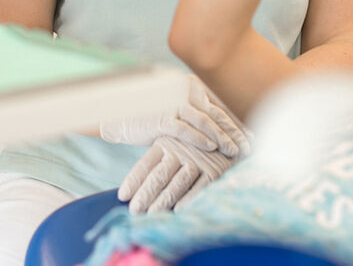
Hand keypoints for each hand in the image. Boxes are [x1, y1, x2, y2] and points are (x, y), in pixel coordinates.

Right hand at [100, 74, 248, 156]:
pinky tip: (212, 148)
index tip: (253, 137)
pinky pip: (186, 129)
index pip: (222, 106)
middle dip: (236, 132)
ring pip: (206, 121)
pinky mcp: (162, 117)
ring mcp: (173, 103)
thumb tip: (228, 131)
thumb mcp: (181, 110)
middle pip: (218, 113)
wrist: (122, 117)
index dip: (239, 123)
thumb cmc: (156, 116)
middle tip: (250, 147)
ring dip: (223, 138)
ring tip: (235, 151)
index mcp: (193, 85)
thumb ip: (201, 114)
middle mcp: (185, 90)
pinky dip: (201, 139)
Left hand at [118, 136, 236, 212]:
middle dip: (145, 195)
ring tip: (151, 215)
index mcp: (166, 142)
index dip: (134, 180)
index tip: (123, 196)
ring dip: (163, 201)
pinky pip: (198, 188)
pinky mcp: (214, 170)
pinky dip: (188, 199)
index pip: (145, 164)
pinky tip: (177, 211)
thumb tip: (135, 183)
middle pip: (158, 176)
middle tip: (134, 211)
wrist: (229, 137)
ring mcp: (197, 160)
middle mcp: (179, 150)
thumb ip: (157, 161)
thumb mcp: (174, 145)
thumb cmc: (194, 146)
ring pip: (176, 184)